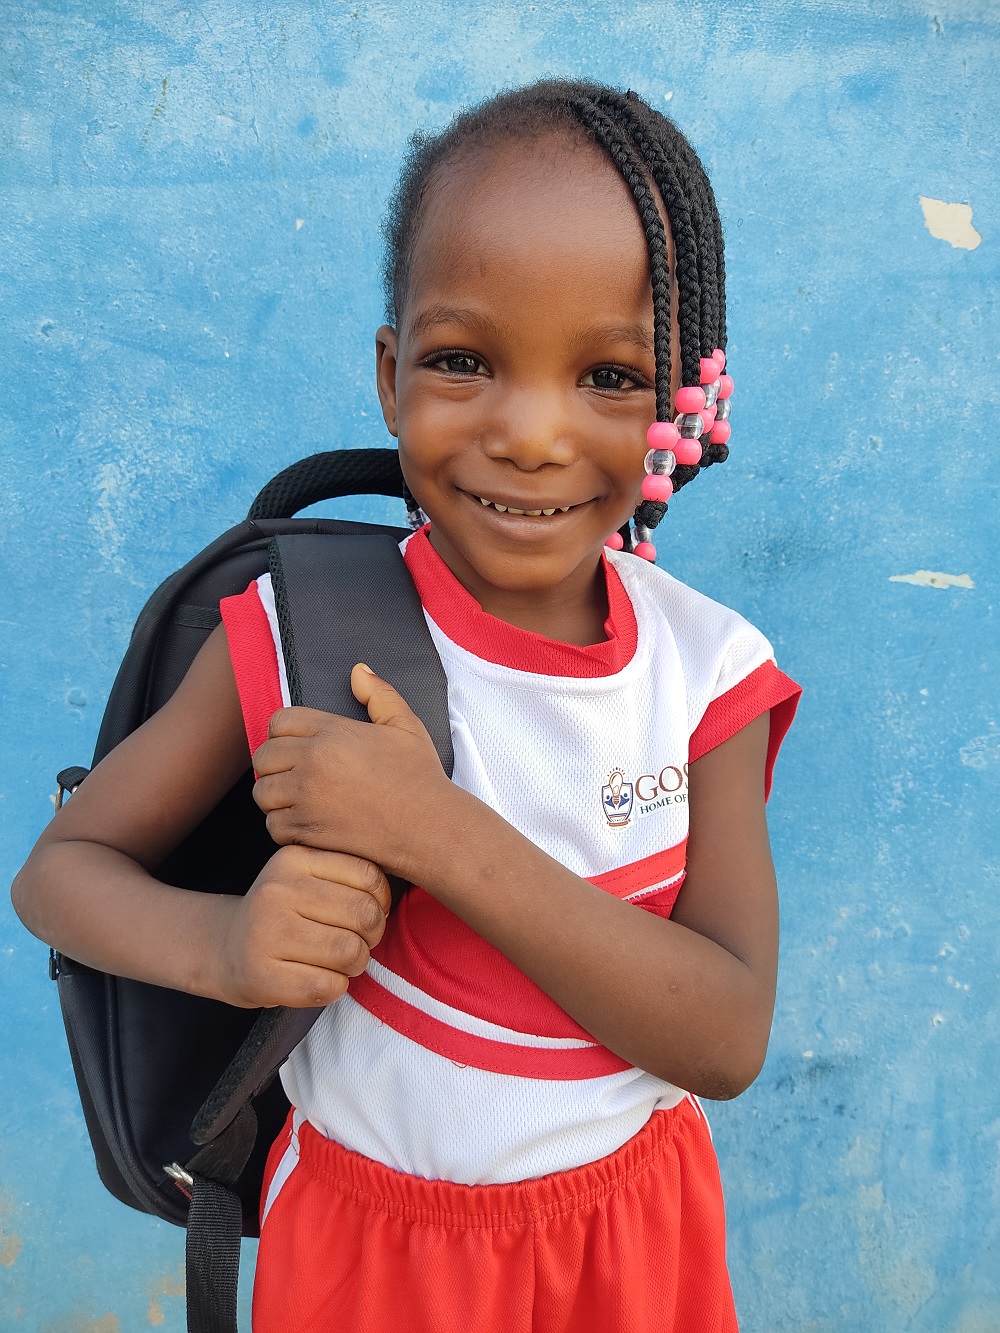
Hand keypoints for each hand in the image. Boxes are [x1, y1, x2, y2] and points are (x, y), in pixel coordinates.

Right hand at [215, 844, 390, 1007]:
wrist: (226, 949)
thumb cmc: (284, 914)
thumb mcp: (308, 878)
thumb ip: (348, 877)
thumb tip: (387, 905)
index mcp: (293, 859)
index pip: (368, 874)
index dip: (381, 901)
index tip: (366, 913)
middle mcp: (276, 891)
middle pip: (364, 915)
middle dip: (371, 936)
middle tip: (355, 942)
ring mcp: (266, 933)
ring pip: (350, 952)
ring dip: (355, 964)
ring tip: (336, 961)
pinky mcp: (262, 976)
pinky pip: (329, 986)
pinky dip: (335, 987)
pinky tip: (319, 979)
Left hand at [251, 664, 449, 876]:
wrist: (428, 827)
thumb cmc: (420, 777)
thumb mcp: (406, 725)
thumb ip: (379, 693)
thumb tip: (358, 671)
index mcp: (332, 731)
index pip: (280, 721)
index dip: (285, 733)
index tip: (297, 747)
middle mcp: (313, 761)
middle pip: (264, 756)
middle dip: (275, 765)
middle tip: (294, 775)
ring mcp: (307, 797)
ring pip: (262, 792)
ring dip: (275, 796)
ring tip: (296, 800)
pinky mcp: (307, 830)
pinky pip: (272, 825)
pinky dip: (283, 827)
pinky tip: (304, 823)